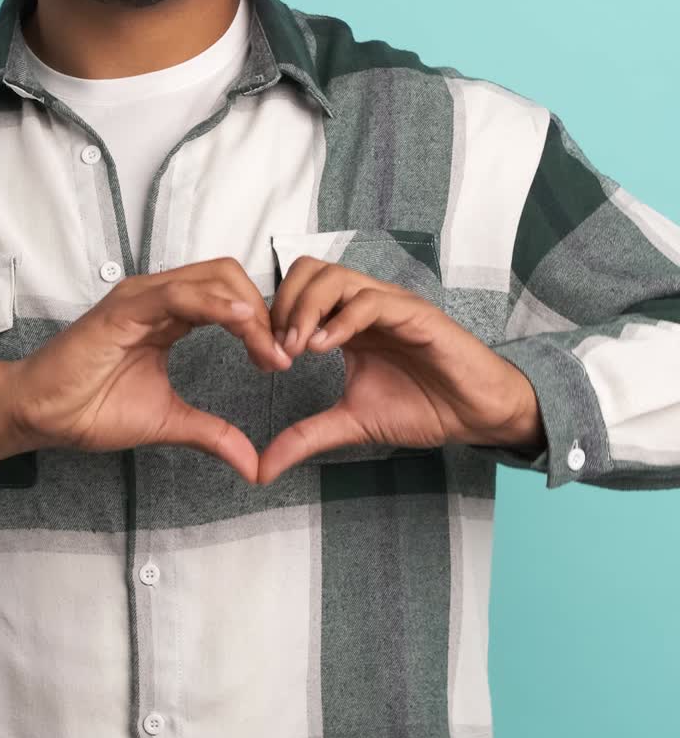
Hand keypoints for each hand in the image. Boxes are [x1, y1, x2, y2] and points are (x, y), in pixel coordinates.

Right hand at [8, 260, 289, 482]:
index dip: (263, 323)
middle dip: (265, 311)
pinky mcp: (125, 308)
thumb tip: (252, 463)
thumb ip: (212, 433)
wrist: (42, 415)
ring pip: (212, 278)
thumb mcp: (168, 421)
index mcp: (170, 315)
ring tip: (269, 348)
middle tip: (281, 354)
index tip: (281, 361)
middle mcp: (159, 297)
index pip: (230, 298)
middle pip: (230, 277)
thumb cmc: (91, 409)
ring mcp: (142, 298)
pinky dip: (215, 304)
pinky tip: (241, 322)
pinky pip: (179, 293)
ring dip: (250, 310)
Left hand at [259, 256, 543, 482]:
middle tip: (278, 349)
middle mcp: (365, 304)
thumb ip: (306, 436)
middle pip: (309, 270)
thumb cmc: (422, 406)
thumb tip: (262, 468)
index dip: (273, 317)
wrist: (476, 415)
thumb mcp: (352, 423)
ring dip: (307, 309)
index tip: (265, 359)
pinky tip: (324, 348)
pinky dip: (341, 319)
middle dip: (284, 305)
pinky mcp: (415, 314)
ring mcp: (390, 305)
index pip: (298, 289)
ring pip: (336, 277)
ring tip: (297, 349)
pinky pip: (371, 301)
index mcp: (347, 321)